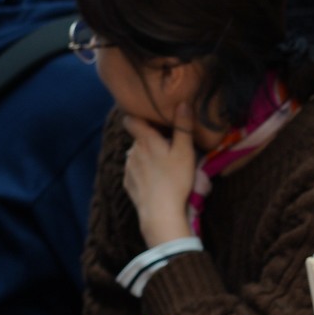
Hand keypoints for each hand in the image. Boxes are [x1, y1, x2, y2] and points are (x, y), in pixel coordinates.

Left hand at [122, 105, 198, 247]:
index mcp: (146, 140)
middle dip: (150, 139)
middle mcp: (133, 151)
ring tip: (163, 165)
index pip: (131, 119)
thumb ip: (183, 127)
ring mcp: (129, 168)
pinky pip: (134, 170)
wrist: (160, 212)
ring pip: (136, 154)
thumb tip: (182, 102)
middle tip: (168, 146)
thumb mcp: (185, 151)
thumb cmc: (176, 179)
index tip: (150, 117)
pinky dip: (143, 171)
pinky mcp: (128, 183)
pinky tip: (156, 180)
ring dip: (147, 155)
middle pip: (138, 138)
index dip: (138, 116)